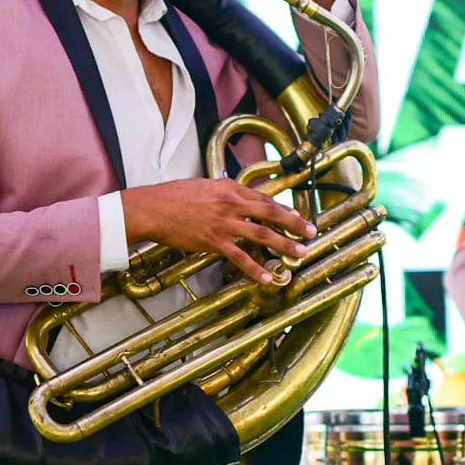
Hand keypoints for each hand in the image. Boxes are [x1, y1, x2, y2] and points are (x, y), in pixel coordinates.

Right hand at [121, 178, 315, 284]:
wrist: (153, 208)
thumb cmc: (174, 196)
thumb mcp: (205, 186)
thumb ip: (225, 192)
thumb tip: (241, 199)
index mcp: (230, 188)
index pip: (265, 198)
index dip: (284, 208)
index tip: (298, 216)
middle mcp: (231, 203)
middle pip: (271, 213)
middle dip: (294, 223)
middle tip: (311, 231)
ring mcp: (224, 224)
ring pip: (262, 235)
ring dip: (284, 245)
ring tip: (300, 253)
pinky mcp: (214, 242)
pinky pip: (240, 258)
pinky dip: (256, 269)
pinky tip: (268, 277)